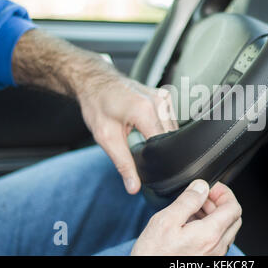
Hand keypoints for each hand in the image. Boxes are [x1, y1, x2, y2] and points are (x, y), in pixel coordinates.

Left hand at [12, 29, 177, 193]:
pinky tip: (146, 128)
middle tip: (138, 148)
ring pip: (173, 130)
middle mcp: (159, 102)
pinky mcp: (165, 97)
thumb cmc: (97, 104)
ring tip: (140, 136)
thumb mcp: (106, 138)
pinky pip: (170, 120)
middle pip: (170, 138)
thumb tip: (133, 186)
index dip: (158, 159)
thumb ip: (123, 163)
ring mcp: (164, 97)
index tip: (150, 167)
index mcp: (145, 111)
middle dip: (158, 149)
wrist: (95, 81)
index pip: (163, 145)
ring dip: (160, 138)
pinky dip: (161, 129)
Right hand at [131, 180, 242, 255]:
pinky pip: (216, 241)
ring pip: (225, 229)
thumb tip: (201, 186)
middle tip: (201, 197)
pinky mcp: (206, 261)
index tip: (211, 187)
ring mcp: (213, 257)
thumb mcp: (165, 221)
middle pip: (233, 218)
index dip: (224, 193)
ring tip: (192, 210)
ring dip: (214, 215)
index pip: (233, 208)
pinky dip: (209, 228)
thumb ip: (187, 201)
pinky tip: (190, 225)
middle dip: (219, 202)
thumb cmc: (153, 254)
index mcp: (209, 235)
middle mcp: (216, 248)